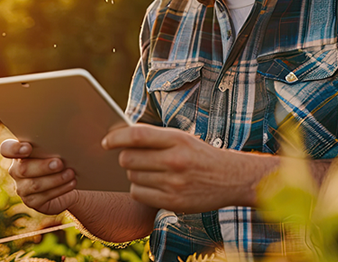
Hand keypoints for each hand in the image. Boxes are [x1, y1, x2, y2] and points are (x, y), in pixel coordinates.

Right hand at [0, 139, 78, 214]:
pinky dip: (60, 189)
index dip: (14, 149)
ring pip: (34, 185)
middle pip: (23, 168)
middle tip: (60, 163)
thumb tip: (68, 135)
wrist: (68, 180)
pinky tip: (72, 182)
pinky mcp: (31, 201)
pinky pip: (44, 197)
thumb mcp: (57, 147)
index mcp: (19, 152)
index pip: (6, 149)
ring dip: (55, 179)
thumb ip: (55, 141)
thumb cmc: (62, 156)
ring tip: (71, 173)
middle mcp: (16, 170)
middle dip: (43, 166)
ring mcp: (22, 187)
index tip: (28, 148)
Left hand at [102, 125, 272, 212]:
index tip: (106, 141)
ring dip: (134, 174)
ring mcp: (174, 183)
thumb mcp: (183, 138)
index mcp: (177, 139)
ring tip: (150, 171)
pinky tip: (152, 185)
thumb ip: (155, 138)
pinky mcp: (173, 202)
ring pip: (131, 177)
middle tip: (133, 158)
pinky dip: (139, 189)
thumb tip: (120, 139)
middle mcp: (175, 161)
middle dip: (125, 158)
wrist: (232, 179)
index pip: (137, 136)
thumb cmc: (201, 155)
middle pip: (128, 159)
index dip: (116, 137)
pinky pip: (138, 194)